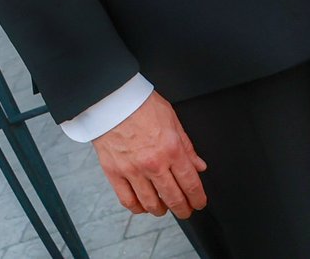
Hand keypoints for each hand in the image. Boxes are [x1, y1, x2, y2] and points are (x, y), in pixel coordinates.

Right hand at [92, 92, 207, 218]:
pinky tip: (142, 204)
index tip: (199, 202)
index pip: (190, 184)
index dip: (198, 198)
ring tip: (163, 207)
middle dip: (183, 209)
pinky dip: (137, 207)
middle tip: (185, 210)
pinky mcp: (114, 172)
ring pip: (151, 204)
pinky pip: (127, 200)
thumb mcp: (171, 119)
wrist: (110, 97)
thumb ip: (186, 146)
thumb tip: (198, 166)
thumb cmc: (140, 103)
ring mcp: (132, 170)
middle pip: (174, 198)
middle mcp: (153, 163)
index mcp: (171, 149)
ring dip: (161, 210)